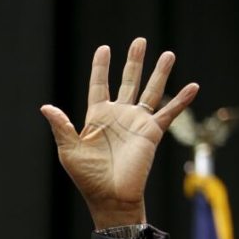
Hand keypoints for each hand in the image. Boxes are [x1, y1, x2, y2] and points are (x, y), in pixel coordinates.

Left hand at [40, 37, 199, 228]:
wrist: (110, 197)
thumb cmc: (87, 177)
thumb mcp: (69, 150)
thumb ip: (61, 126)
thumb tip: (45, 107)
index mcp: (97, 117)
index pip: (99, 85)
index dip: (101, 68)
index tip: (104, 49)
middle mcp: (118, 116)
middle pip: (128, 81)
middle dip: (134, 62)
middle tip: (139, 41)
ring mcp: (136, 123)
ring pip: (151, 91)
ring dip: (160, 73)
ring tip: (168, 53)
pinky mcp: (152, 133)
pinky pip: (169, 113)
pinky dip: (182, 100)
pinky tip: (193, 86)